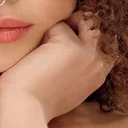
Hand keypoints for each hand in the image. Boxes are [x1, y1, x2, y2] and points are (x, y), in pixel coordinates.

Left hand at [0, 11, 115, 121]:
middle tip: (52, 38)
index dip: (83, 35)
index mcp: (100, 73)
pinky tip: (36, 53)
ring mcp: (88, 53)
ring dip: (62, 27)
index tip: (62, 43)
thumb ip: (76, 66)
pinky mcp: (70, 45)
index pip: (102, 41)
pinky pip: (59, 25)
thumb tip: (69, 46)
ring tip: (44, 46)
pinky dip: (44, 33)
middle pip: (94, 28)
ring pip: (81, 22)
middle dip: (75, 25)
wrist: (25, 105)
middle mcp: (99, 63)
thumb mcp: (68, 83)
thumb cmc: (38, 97)